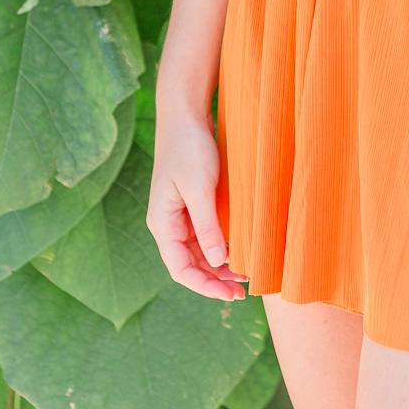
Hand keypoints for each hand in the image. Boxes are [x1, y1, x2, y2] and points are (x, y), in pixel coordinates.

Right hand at [146, 110, 246, 300]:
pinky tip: (238, 248)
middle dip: (215, 279)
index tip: (230, 295)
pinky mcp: (192, 202)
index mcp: (163, 223)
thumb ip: (207, 226)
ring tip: (245, 274)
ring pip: (199, 251)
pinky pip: (205, 234)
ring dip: (219, 265)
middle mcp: (169, 223)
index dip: (204, 286)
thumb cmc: (189, 147)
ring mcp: (180, 213)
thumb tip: (217, 262)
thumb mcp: (199, 188)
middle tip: (244, 290)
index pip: (180, 269)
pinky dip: (220, 245)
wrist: (185, 113)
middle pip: (190, 264)